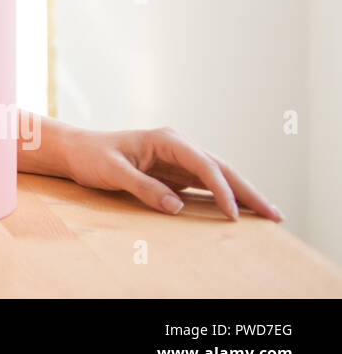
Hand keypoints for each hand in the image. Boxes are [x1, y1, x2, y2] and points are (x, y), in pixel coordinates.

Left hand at [59, 125, 282, 221]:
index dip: (221, 189)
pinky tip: (240, 210)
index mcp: (166, 139)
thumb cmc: (92, 156)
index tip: (233, 214)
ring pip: (218, 176)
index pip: (203, 164)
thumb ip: (144, 188)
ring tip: (270, 214)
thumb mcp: (113, 172)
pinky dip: (224, 197)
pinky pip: (205, 185)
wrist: (77, 150)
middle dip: (248, 191)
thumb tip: (177, 206)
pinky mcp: (175, 172)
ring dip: (243, 194)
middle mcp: (177, 146)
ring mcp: (178, 159)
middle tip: (275, 214)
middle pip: (221, 168)